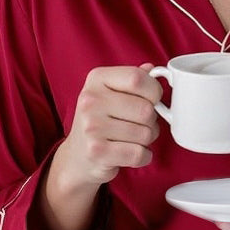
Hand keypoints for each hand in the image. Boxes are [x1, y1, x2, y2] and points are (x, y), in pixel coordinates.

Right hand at [40, 65, 161, 229]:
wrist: (74, 161)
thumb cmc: (99, 124)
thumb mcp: (110, 95)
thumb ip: (132, 80)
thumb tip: (155, 67)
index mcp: (96, 79)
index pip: (142, 79)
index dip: (155, 93)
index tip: (151, 101)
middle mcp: (90, 100)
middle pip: (149, 110)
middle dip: (152, 123)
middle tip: (136, 127)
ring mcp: (91, 127)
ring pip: (148, 133)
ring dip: (147, 141)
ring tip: (128, 141)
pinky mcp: (98, 154)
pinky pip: (141, 155)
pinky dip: (141, 159)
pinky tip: (126, 156)